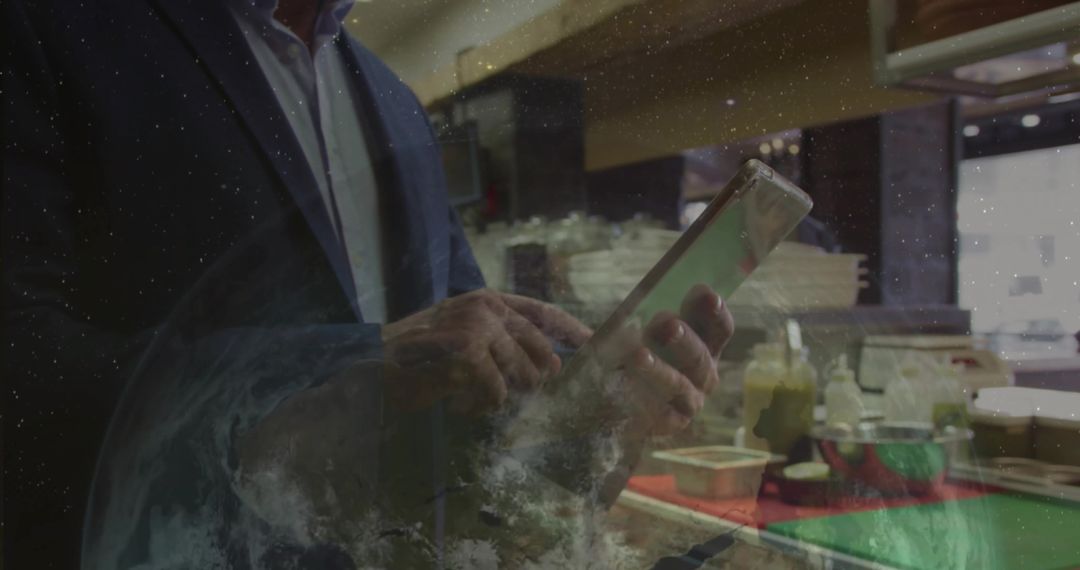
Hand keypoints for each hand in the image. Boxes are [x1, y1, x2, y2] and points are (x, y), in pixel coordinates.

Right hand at [381, 289, 591, 414]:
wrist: (366, 367)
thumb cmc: (412, 358)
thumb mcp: (459, 337)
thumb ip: (501, 343)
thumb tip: (552, 365)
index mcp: (486, 300)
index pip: (543, 313)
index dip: (573, 330)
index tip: (596, 345)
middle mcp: (486, 308)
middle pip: (540, 353)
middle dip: (529, 382)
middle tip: (493, 393)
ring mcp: (477, 329)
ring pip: (521, 377)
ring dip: (495, 397)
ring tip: (461, 393)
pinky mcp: (467, 355)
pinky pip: (495, 394)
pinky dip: (476, 406)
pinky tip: (453, 400)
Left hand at [608, 284, 733, 435]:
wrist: (611, 392)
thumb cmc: (631, 349)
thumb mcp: (640, 328)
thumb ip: (645, 315)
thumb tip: (640, 298)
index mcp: (705, 345)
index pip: (720, 329)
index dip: (715, 311)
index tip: (704, 292)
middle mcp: (704, 374)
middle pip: (699, 356)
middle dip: (683, 339)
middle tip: (665, 323)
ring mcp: (690, 401)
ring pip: (678, 384)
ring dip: (659, 369)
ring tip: (638, 355)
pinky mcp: (669, 423)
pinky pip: (658, 413)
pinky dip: (642, 398)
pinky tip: (624, 384)